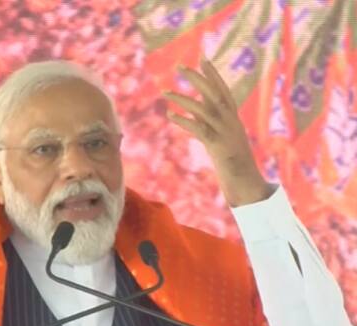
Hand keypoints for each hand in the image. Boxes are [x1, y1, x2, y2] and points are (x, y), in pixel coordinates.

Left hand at [164, 57, 273, 206]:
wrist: (246, 181)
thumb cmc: (234, 160)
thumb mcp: (224, 136)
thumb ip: (212, 122)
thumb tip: (197, 110)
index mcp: (233, 117)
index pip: (223, 90)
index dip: (213, 74)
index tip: (203, 58)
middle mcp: (230, 121)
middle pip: (213, 93)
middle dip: (197, 78)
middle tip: (180, 66)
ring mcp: (224, 132)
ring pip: (203, 109)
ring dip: (183, 99)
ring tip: (164, 91)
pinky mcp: (217, 145)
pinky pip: (199, 129)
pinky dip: (184, 121)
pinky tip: (170, 115)